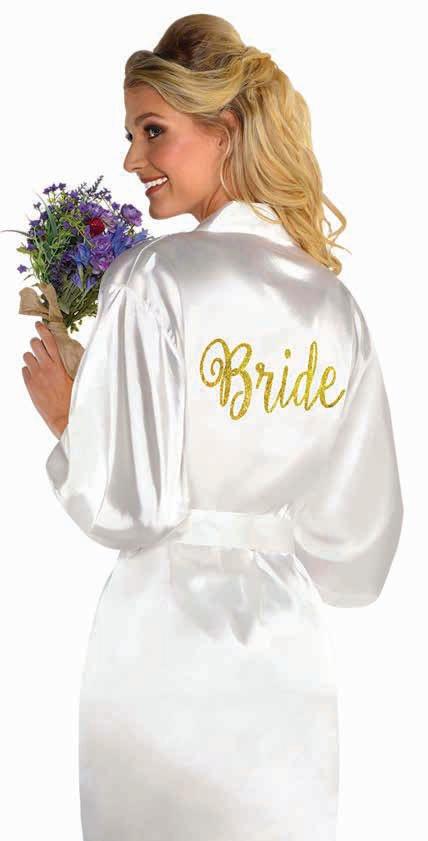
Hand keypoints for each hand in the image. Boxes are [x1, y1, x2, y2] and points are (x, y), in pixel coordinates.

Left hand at [22, 321, 73, 438]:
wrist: (63, 417)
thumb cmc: (73, 398)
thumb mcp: (76, 378)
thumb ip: (71, 364)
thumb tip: (70, 352)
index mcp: (59, 365)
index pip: (49, 341)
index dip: (43, 330)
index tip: (39, 325)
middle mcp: (46, 368)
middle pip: (34, 344)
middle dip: (36, 342)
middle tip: (39, 345)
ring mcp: (36, 376)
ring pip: (27, 356)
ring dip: (32, 357)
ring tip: (38, 362)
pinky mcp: (29, 385)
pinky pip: (24, 370)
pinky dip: (29, 370)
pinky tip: (37, 375)